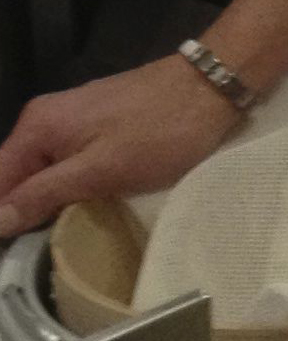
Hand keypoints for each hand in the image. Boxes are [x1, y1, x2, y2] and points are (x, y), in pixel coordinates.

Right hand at [0, 57, 239, 239]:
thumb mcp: (101, 170)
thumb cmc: (161, 130)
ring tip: (51, 242)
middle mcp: (46, 119)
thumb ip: (44, 194)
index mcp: (37, 128)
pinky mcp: (101, 124)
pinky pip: (70, 162)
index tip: (6, 255)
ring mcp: (75, 119)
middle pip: (16, 176)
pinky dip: (71, 187)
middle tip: (30, 256)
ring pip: (45, 171)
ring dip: (46, 203)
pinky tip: (80, 211)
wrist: (213, 84)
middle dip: (19, 212)